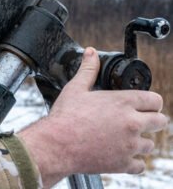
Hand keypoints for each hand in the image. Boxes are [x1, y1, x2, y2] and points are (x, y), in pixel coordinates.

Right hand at [18, 47, 167, 187]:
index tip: (144, 106)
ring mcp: (129, 145)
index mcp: (123, 102)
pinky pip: (140, 165)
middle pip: (160, 122)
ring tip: (124, 138)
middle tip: (136, 121)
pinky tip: (121, 155)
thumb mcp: (75, 88)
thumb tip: (91, 53)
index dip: (150, 102)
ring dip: (141, 141)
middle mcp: (131, 123)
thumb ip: (88, 70)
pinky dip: (133, 161)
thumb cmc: (65, 117)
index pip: (155, 100)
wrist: (56, 145)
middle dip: (151, 121)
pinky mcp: (123, 163)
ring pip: (150, 144)